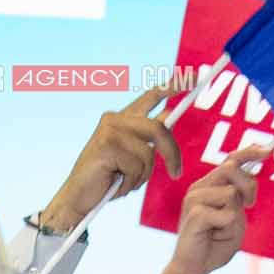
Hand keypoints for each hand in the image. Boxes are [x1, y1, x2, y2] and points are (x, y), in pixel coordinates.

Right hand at [36, 86, 178, 233]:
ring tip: (124, 181)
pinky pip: (136, 166)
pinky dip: (129, 182)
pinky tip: (114, 184)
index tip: (195, 76)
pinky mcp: (106, 145)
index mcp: (123, 119)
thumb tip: (168, 116)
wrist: (78, 197)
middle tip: (176, 173)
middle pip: (159, 129)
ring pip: (148, 153)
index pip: (151, 96)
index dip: (172, 86)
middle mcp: (115, 119)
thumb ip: (148, 137)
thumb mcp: (133, 156)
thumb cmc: (106, 177)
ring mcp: (110, 130)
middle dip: (171, 154)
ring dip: (141, 175)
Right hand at [163, 141, 267, 273]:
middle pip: (231, 168)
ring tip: (221, 228)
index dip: (249, 152)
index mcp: (208, 185)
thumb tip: (249, 177)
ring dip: (235, 214)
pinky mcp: (195, 214)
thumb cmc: (214, 243)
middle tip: (250, 206)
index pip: (230, 161)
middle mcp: (199, 188)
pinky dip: (228, 227)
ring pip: (231, 192)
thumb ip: (240, 196)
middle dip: (249, 186)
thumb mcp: (235, 216)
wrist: (193, 268)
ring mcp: (194, 199)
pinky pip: (227, 214)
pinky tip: (214, 235)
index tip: (268, 150)